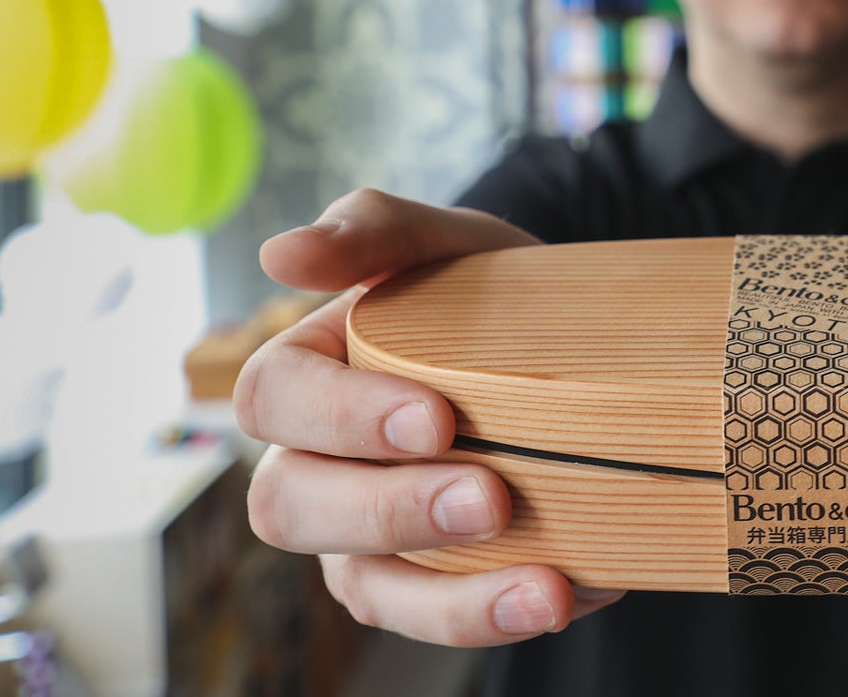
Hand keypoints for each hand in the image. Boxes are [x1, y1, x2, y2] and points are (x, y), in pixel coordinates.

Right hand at [234, 188, 626, 645]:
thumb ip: (374, 229)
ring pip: (365, 587)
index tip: (436, 416)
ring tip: (545, 589)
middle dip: (391, 510)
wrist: (570, 338)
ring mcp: (363, 533)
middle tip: (491, 499)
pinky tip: (573, 590)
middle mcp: (314, 462)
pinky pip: (436, 618)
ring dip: (450, 598)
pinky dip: (499, 614)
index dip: (342, 417)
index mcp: (306, 373)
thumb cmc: (486, 288)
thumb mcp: (449, 242)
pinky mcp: (424, 580)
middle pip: (294, 507)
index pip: (273, 398)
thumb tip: (280, 253)